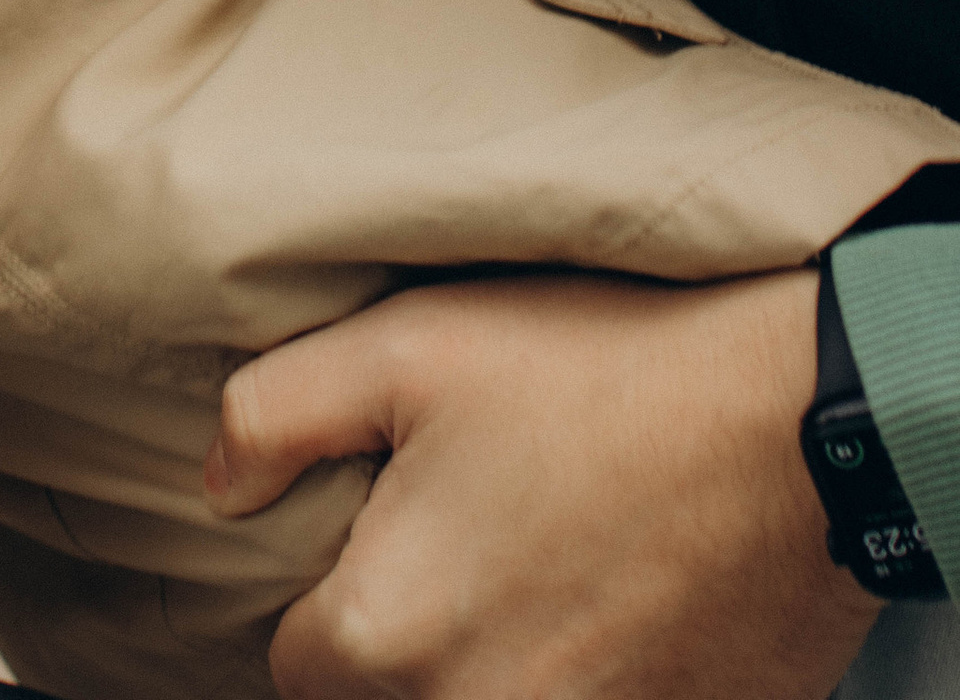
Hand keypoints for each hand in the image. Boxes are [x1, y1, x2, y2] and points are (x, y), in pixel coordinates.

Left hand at [206, 269, 880, 698]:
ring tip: (538, 557)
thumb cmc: (599, 371)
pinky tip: (605, 590)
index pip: (298, 666)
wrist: (794, 422)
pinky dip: (582, 668)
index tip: (375, 530)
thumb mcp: (406, 347)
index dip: (323, 592)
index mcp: (390, 637)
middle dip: (406, 635)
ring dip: (493, 656)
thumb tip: (220, 485)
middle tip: (463, 534)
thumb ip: (276, 415)